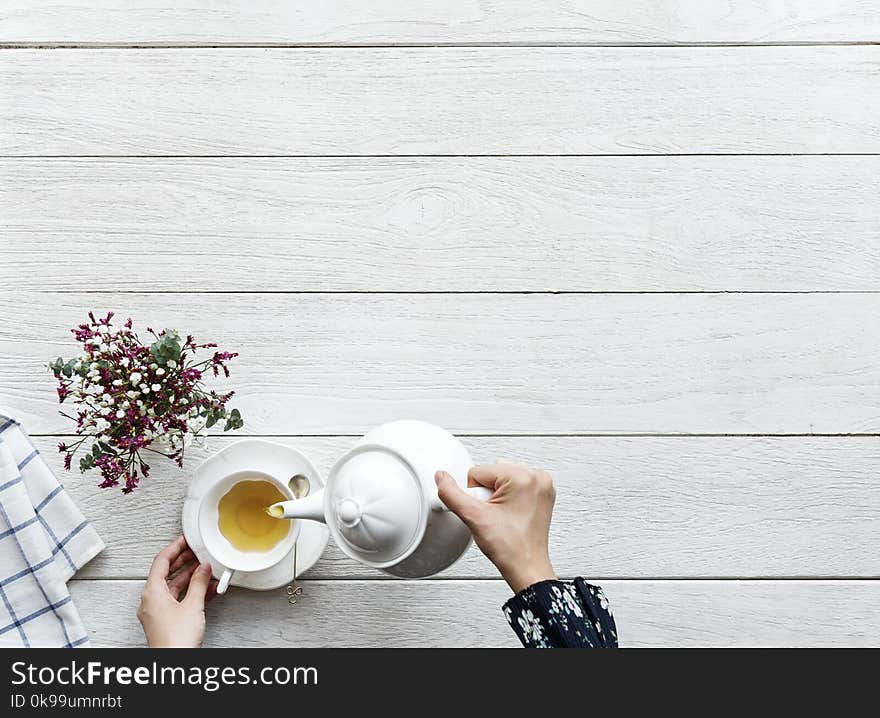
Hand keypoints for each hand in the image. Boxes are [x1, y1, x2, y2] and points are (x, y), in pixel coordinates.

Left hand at [137, 535, 217, 647]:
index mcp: (152, 592)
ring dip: (190, 577)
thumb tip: (203, 569)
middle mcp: (151, 600)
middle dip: (184, 561)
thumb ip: (199, 583)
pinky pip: (177, 599)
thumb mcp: (193, 605)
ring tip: (206, 569)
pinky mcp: (165, 621)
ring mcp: (157, 611)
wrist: (173, 661)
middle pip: (166, 573)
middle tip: (197, 551)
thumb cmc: (176, 638)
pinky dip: (190, 592)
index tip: (185, 539)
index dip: (174, 547)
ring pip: (173, 587)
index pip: (161, 561)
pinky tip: (206, 589)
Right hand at [435, 462, 556, 592]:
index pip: (479, 471)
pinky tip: (510, 515)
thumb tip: (441, 478)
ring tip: (503, 516)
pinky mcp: (542, 493)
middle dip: (487, 494)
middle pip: (492, 473)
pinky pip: (515, 485)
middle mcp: (537, 477)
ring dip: (497, 495)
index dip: (475, 495)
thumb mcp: (474, 517)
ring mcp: (542, 485)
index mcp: (523, 477)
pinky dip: (509, 497)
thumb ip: (451, 494)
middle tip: (495, 516)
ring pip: (502, 478)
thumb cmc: (511, 548)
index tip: (486, 512)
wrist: (527, 567)